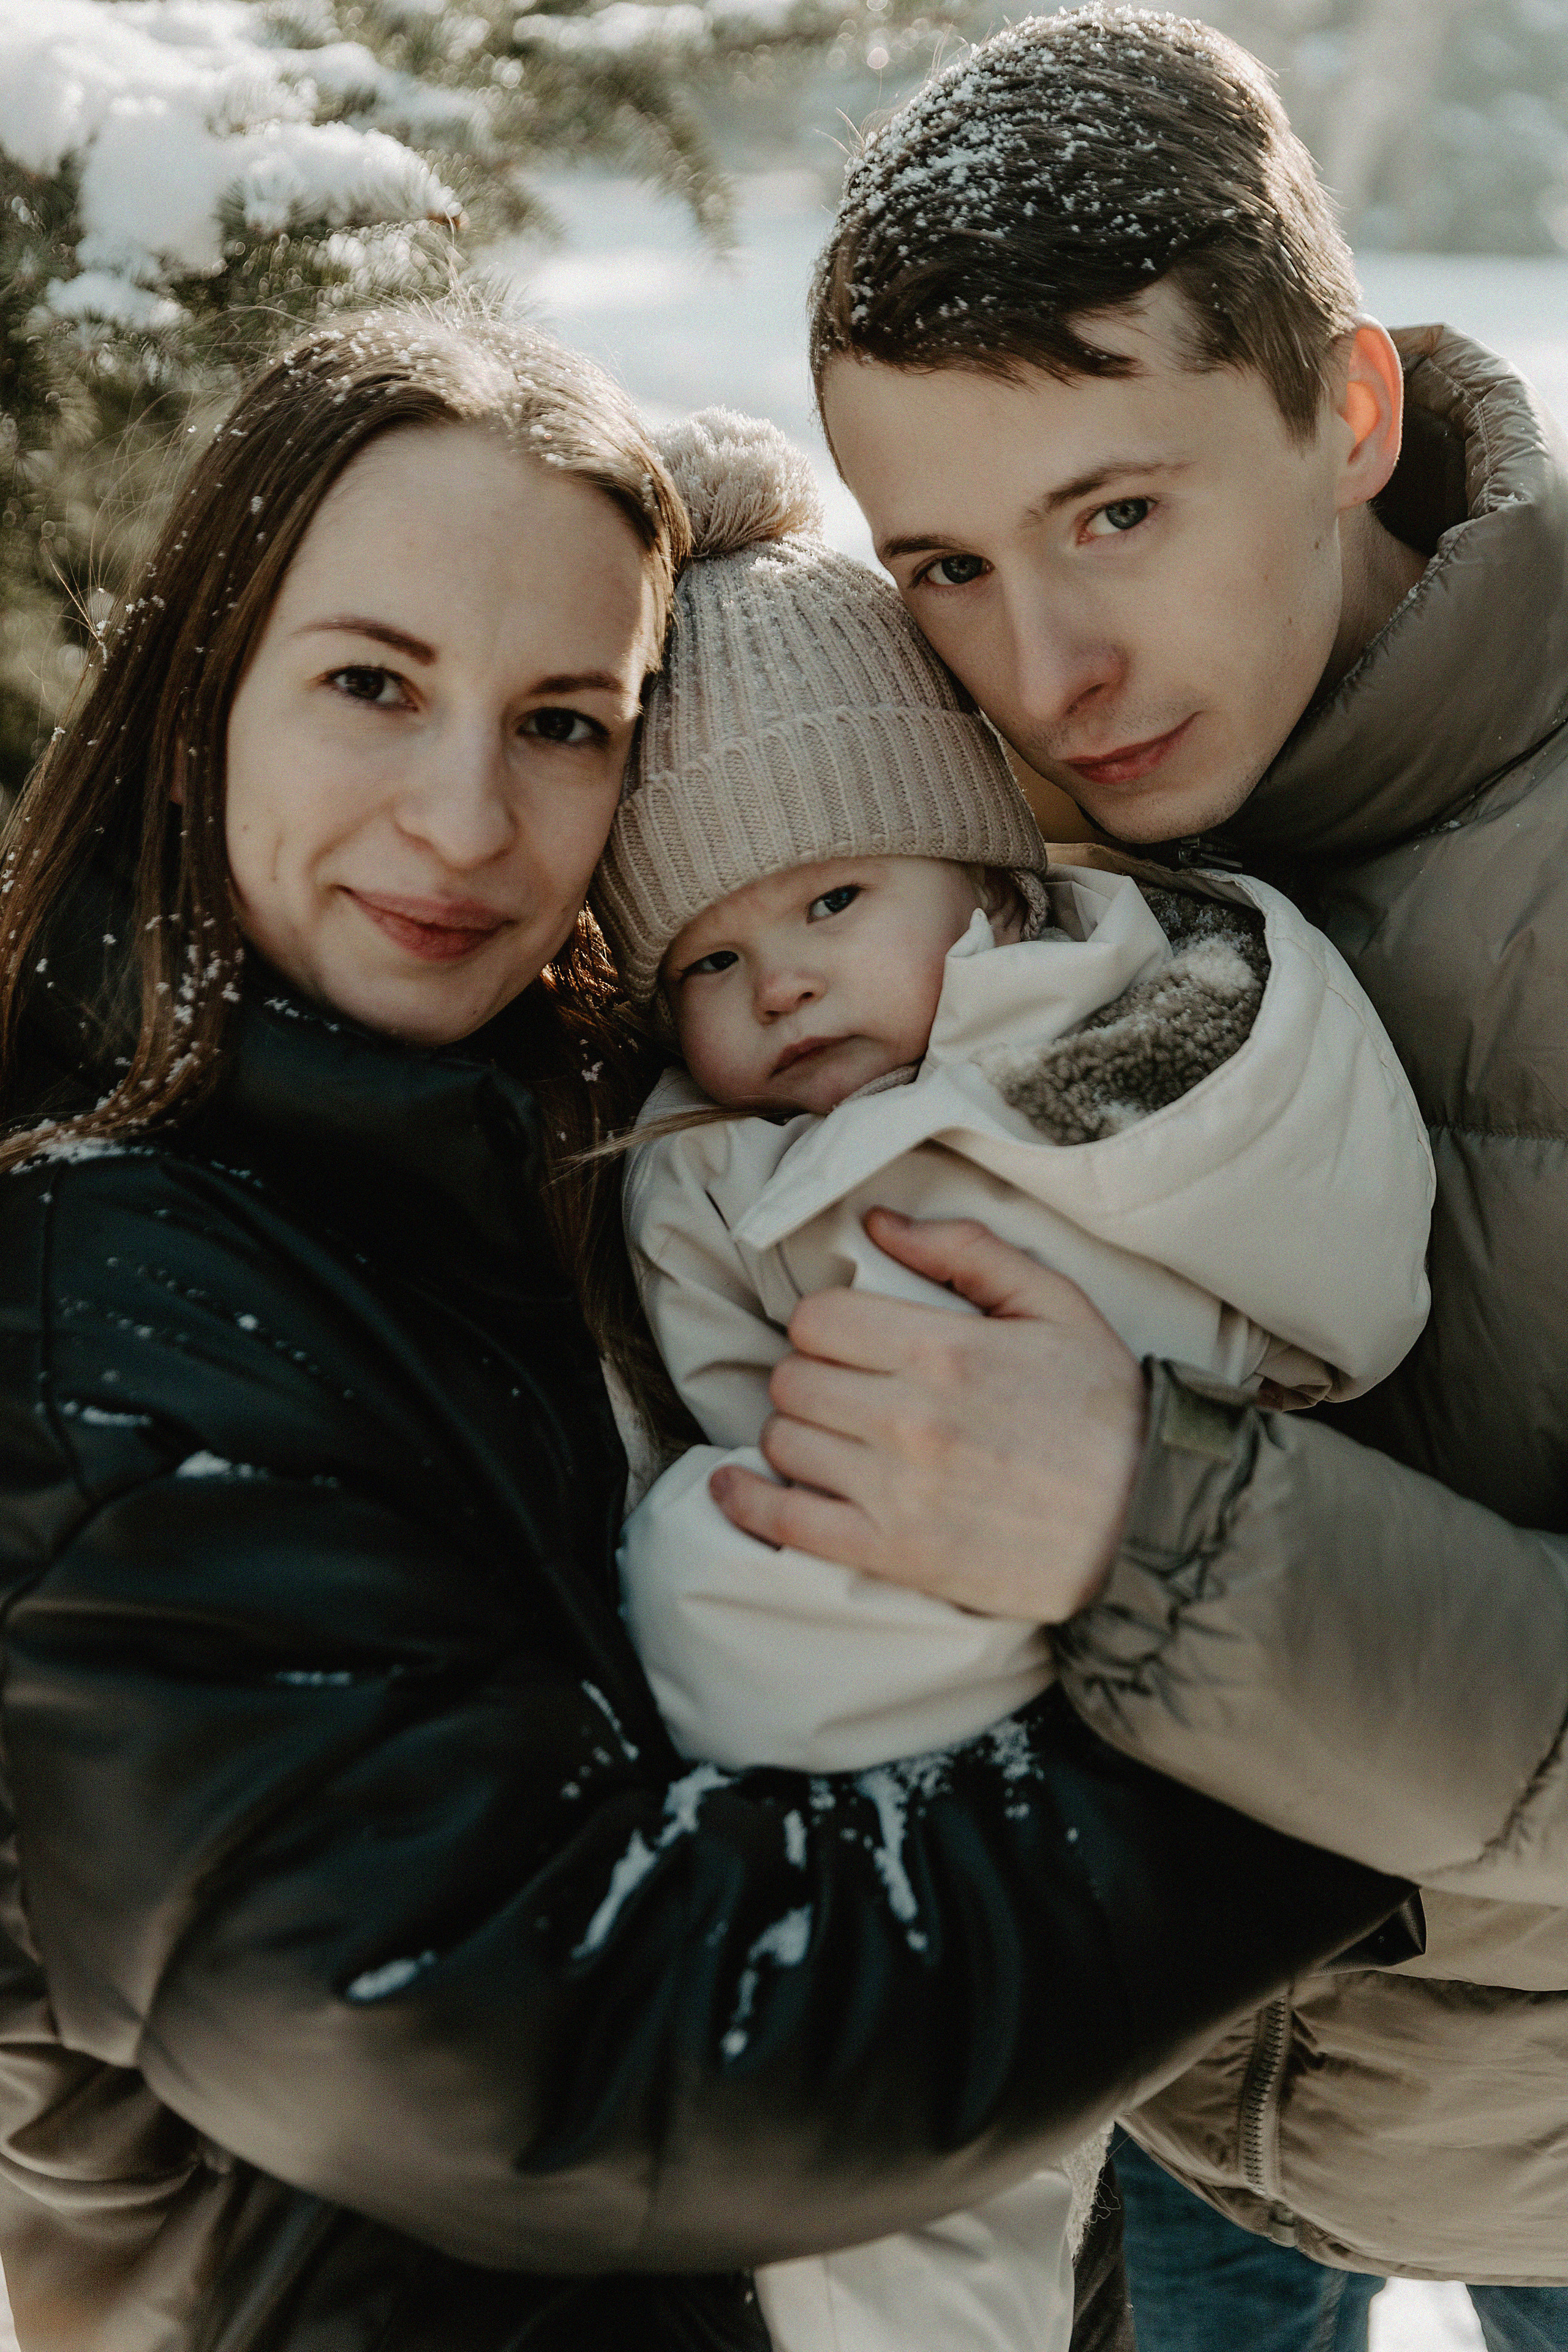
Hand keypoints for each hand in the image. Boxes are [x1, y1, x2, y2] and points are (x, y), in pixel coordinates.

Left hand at [709, 1209, 1147, 1622]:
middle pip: (791, 1380)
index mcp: (944, 1350)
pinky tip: (739, 1485)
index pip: (818, 1321)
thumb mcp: (1055, 1304)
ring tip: (829, 1436)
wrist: (1150, 1520)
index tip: (848, 1341)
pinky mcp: (894, 1554)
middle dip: (808, 1377)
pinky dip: (749, 1502)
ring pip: (782, 1443)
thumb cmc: (1104, 1409)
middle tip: (842, 1388)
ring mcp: (897, 1492)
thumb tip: (877, 1223)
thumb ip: (966, 1252)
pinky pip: (785, 1523)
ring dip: (793, 1434)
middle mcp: (910, 1419)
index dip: (824, 1326)